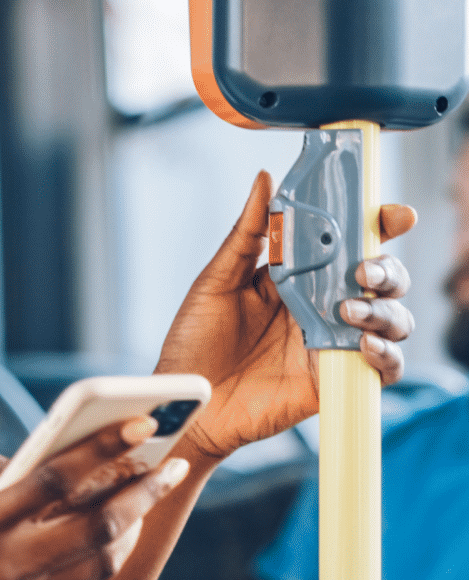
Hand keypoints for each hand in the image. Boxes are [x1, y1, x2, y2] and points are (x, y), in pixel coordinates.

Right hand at [0, 420, 188, 579]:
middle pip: (99, 523)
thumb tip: (15, 462)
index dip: (105, 448)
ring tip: (147, 498)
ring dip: (132, 526)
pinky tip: (111, 540)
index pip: (59, 478)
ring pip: (101, 560)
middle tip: (169, 464)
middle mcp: (10, 562)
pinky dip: (105, 560)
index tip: (141, 426)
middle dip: (142, 490)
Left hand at [154, 172, 414, 461]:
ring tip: (349, 310)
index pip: (349, 244)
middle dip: (387, 268)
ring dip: (383, 310)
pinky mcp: (335, 378)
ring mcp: (333, 341)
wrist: (187, 400)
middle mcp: (323, 305)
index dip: (378, 227)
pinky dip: (384, 353)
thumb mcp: (216, 280)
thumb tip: (266, 179)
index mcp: (297, 275)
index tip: (392, 214)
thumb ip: (248, 233)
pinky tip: (362, 345)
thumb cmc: (195, 341)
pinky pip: (382, 366)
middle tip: (363, 269)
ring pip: (392, 319)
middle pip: (382, 279)